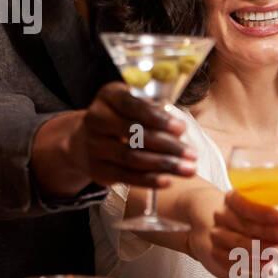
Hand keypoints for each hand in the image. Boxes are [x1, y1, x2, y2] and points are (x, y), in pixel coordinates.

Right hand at [34, 82, 196, 195]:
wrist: (85, 141)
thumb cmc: (121, 118)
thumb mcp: (133, 105)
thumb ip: (154, 111)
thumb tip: (179, 130)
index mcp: (108, 97)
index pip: (132, 105)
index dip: (157, 118)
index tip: (182, 128)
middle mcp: (96, 119)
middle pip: (134, 134)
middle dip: (167, 145)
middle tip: (193, 154)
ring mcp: (94, 146)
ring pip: (131, 158)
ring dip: (163, 164)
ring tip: (188, 169)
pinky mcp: (96, 169)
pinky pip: (126, 176)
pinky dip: (148, 179)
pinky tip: (168, 180)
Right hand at [201, 190, 277, 277]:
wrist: (228, 237)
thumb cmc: (254, 224)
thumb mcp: (270, 218)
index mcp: (233, 200)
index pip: (244, 204)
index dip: (264, 212)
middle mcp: (222, 216)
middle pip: (244, 225)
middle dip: (268, 233)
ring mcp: (217, 235)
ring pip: (238, 245)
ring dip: (262, 251)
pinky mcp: (216, 254)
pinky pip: (234, 262)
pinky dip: (253, 266)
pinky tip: (267, 267)